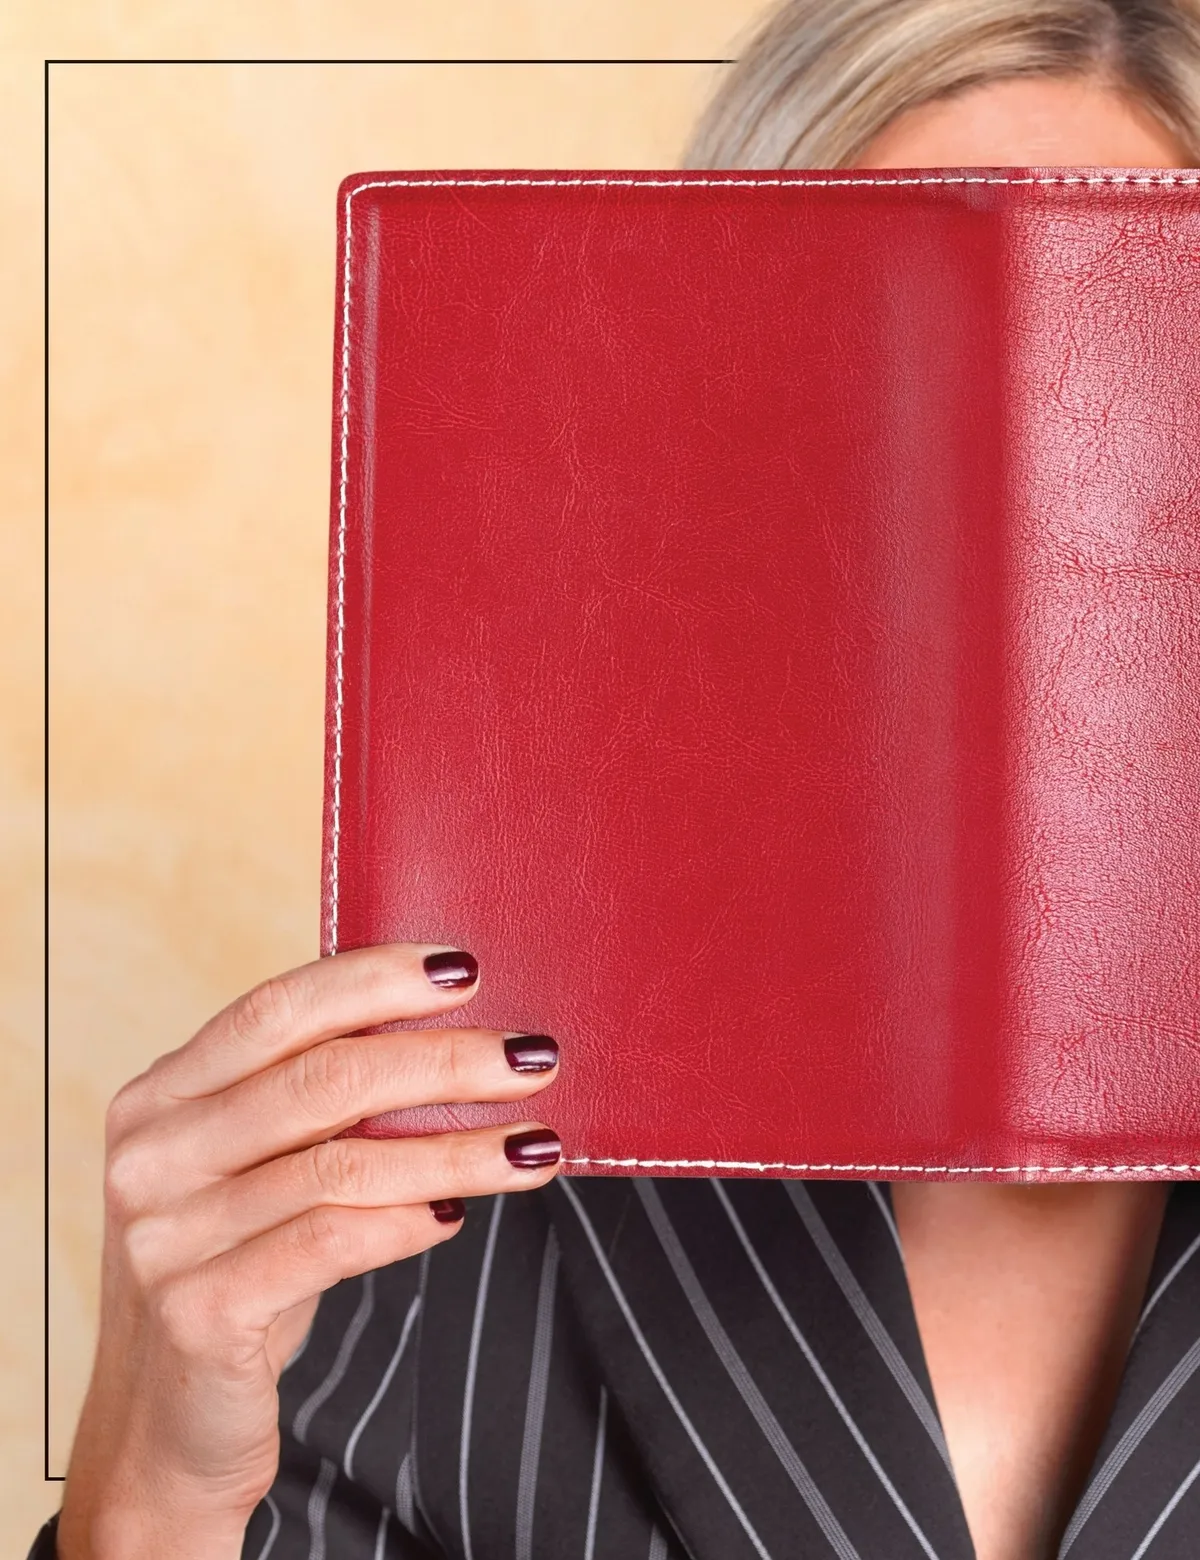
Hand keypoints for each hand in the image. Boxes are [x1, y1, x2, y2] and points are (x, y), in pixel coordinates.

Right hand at [57, 942, 560, 1558]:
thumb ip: (315, 1105)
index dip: (374, 981)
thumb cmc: (236, 1275)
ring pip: (339, 1165)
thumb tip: (453, 1031)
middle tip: (532, 1059)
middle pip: (318, 1080)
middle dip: (441, 1061)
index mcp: (161, 1096)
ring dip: (454, 1148)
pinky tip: (456, 1213)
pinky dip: (407, 1222)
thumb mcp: (257, 1175)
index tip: (465, 970)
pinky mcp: (197, 1314)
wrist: (163, 1434)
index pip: (276, 1010)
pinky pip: (329, 1244)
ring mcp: (165, 1237)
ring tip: (533, 1144)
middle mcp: (151, 1156)